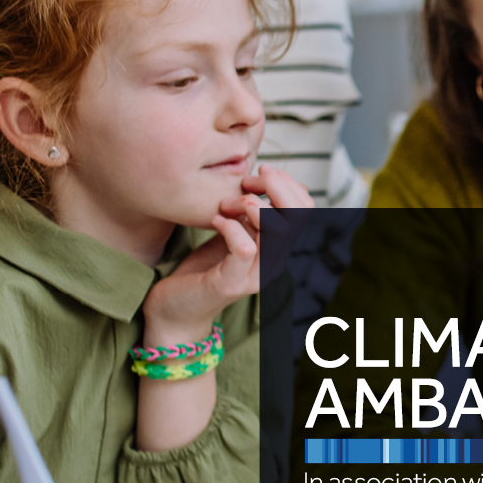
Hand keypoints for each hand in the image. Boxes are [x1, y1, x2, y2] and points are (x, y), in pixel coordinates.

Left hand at [141, 164, 310, 345]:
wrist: (176, 309)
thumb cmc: (202, 269)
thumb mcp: (232, 233)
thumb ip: (249, 214)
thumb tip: (262, 180)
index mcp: (278, 247)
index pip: (306, 207)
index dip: (286, 183)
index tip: (258, 173)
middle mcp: (274, 261)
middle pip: (298, 215)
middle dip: (274, 187)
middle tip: (247, 182)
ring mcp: (256, 274)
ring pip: (277, 231)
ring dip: (251, 206)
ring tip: (228, 204)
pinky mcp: (232, 283)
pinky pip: (245, 248)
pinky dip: (230, 227)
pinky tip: (216, 221)